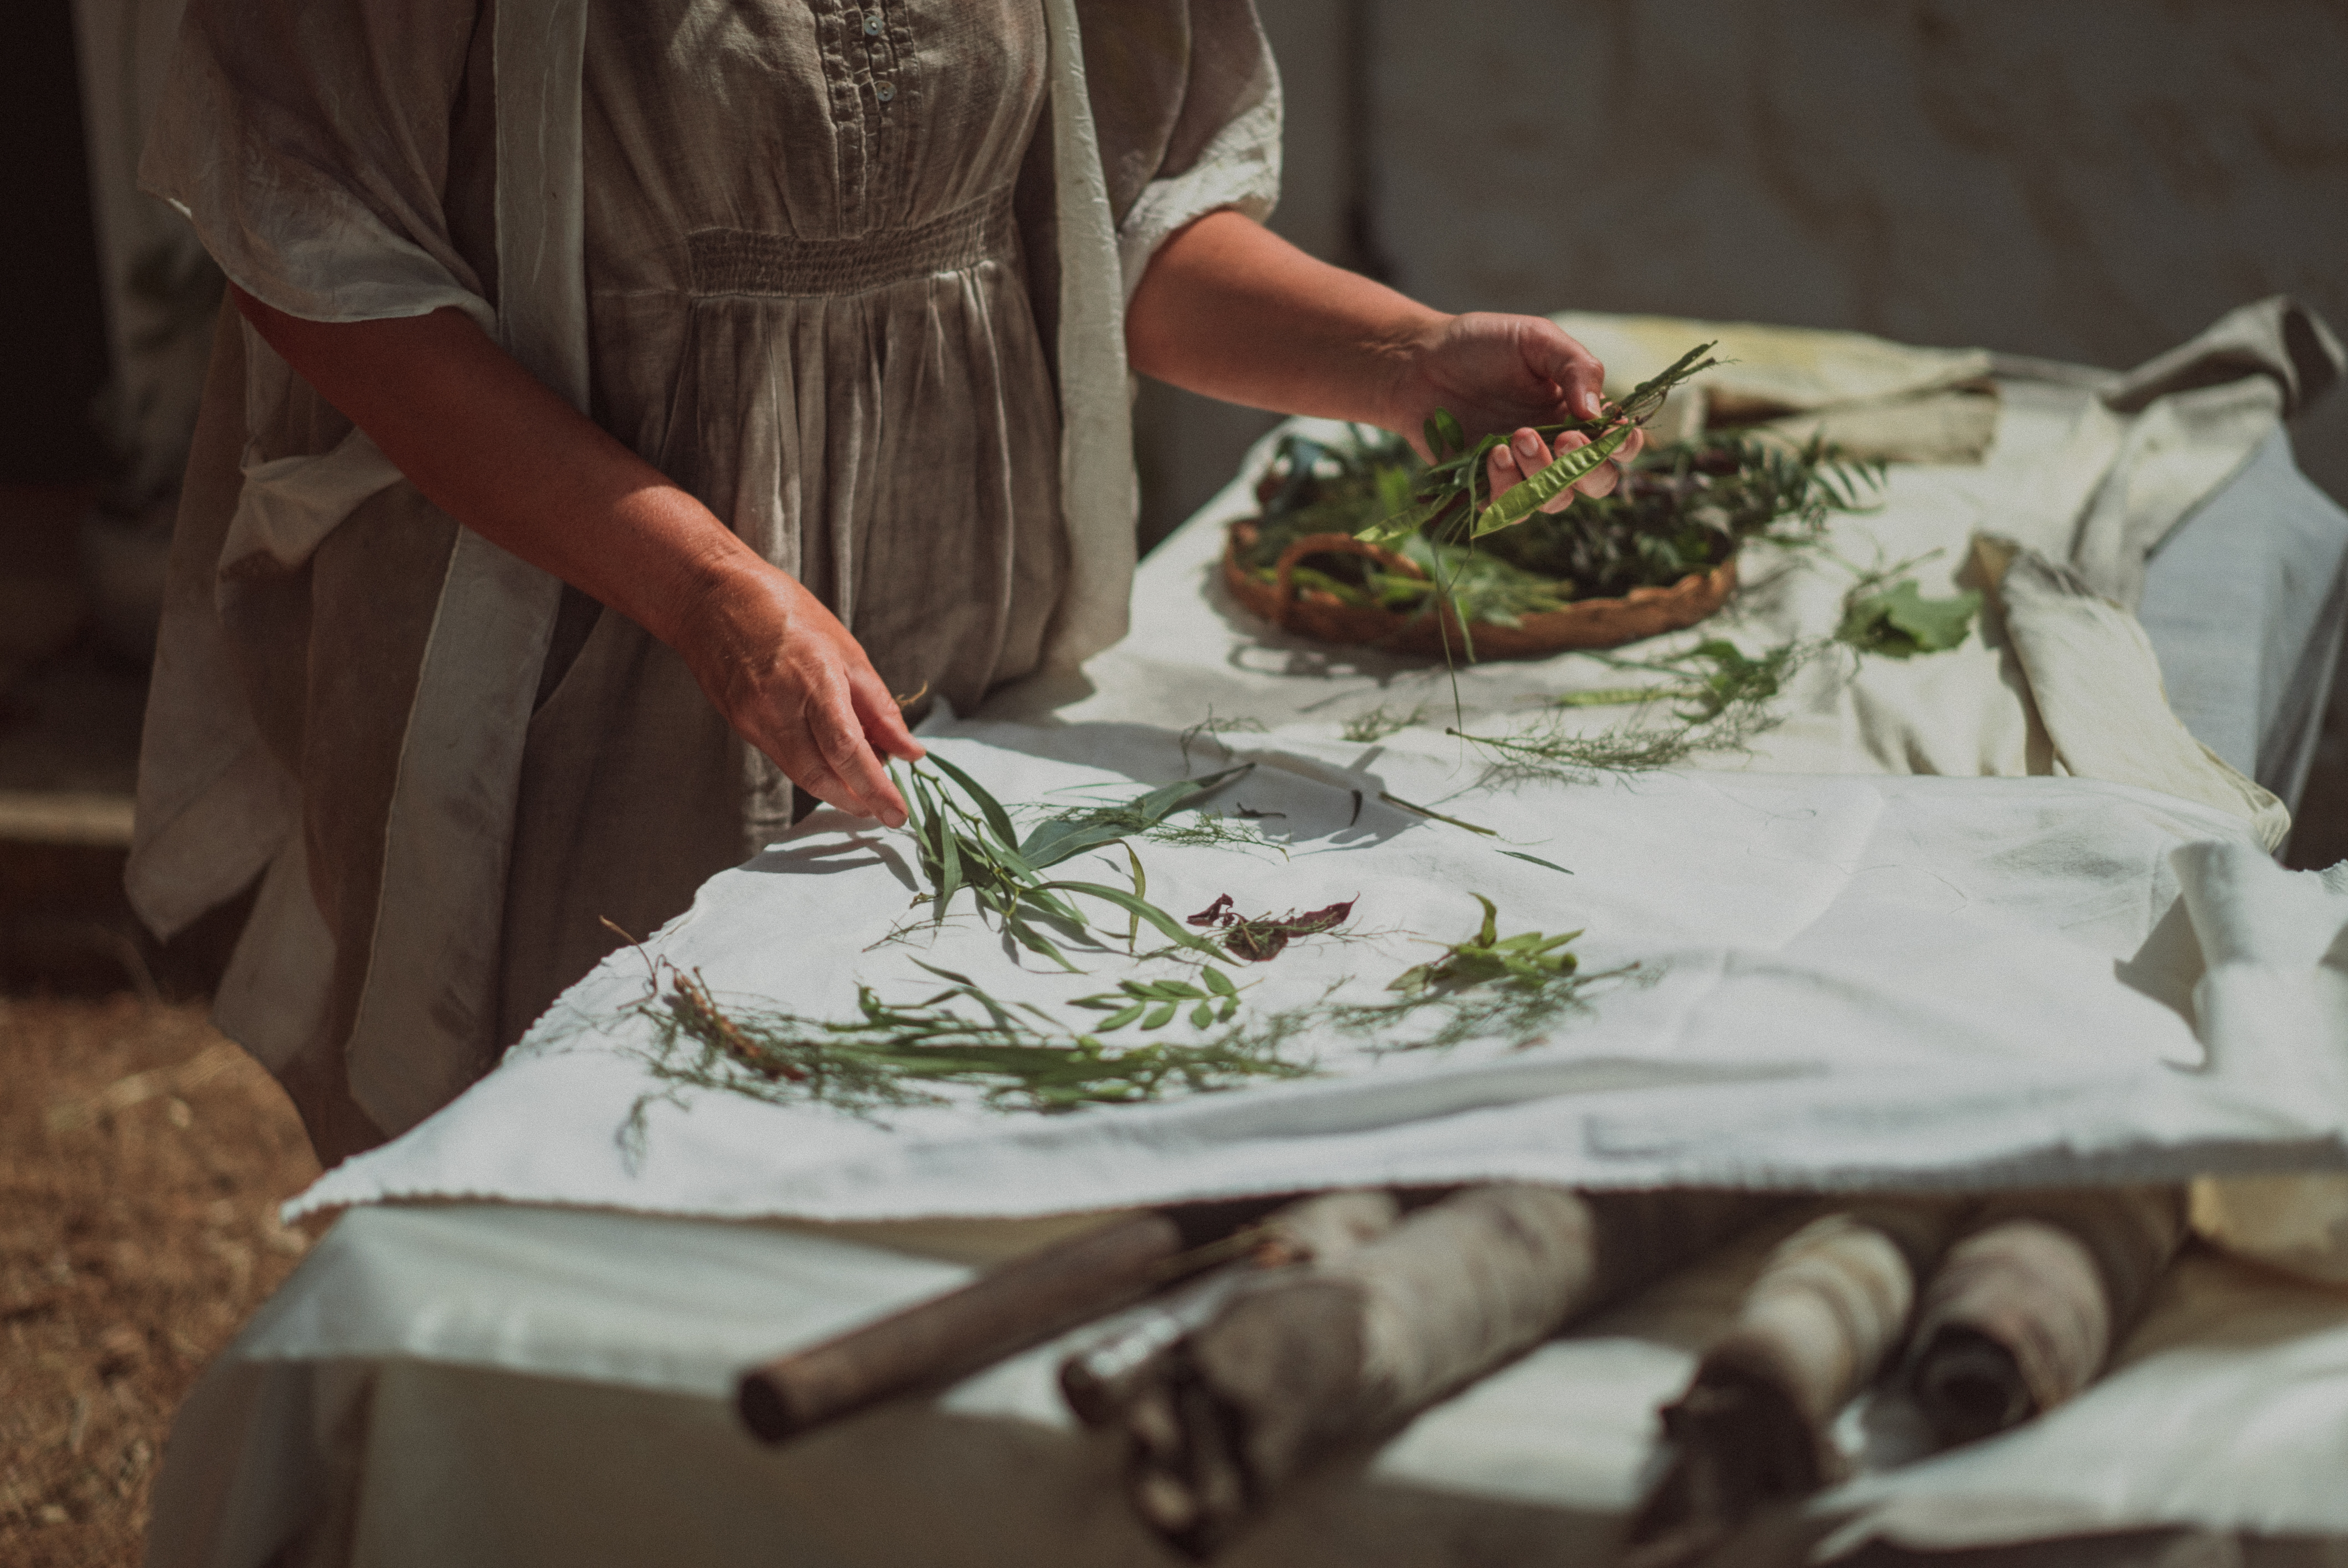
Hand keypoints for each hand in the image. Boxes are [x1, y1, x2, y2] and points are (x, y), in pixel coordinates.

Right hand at [674, 560, 923, 826]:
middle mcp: (780, 708)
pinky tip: (832, 767)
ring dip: (836, 791)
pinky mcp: (740, 725)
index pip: (848, 752)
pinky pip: (784, 758)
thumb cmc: (783, 611)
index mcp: (814, 683)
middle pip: (822, 776)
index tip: (898, 813)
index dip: (875, 789)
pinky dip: (813, 770)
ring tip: (865, 795)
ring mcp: (754, 720)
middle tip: (886, 814)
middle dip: (858, 802)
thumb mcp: (846, 649)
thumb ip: (878, 706)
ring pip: (801, 773)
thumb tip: (908, 751)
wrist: (709, 597)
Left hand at [1384, 312, 1643, 514]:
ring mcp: (1523, 472)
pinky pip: (1511, 507)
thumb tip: (1599, 413)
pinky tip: (1491, 453)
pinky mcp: (1487, 488)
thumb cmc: (1481, 346)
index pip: (1618, 444)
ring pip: (1554, 499)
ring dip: (1542, 474)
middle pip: (1595, 482)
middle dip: (1586, 467)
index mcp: (1578, 414)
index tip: (1613, 431)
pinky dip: (1506, 486)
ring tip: (1516, 437)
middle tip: (1563, 438)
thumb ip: (1576, 368)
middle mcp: (1557, 449)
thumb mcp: (1537, 340)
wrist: (1419, 362)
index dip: (1624, 445)